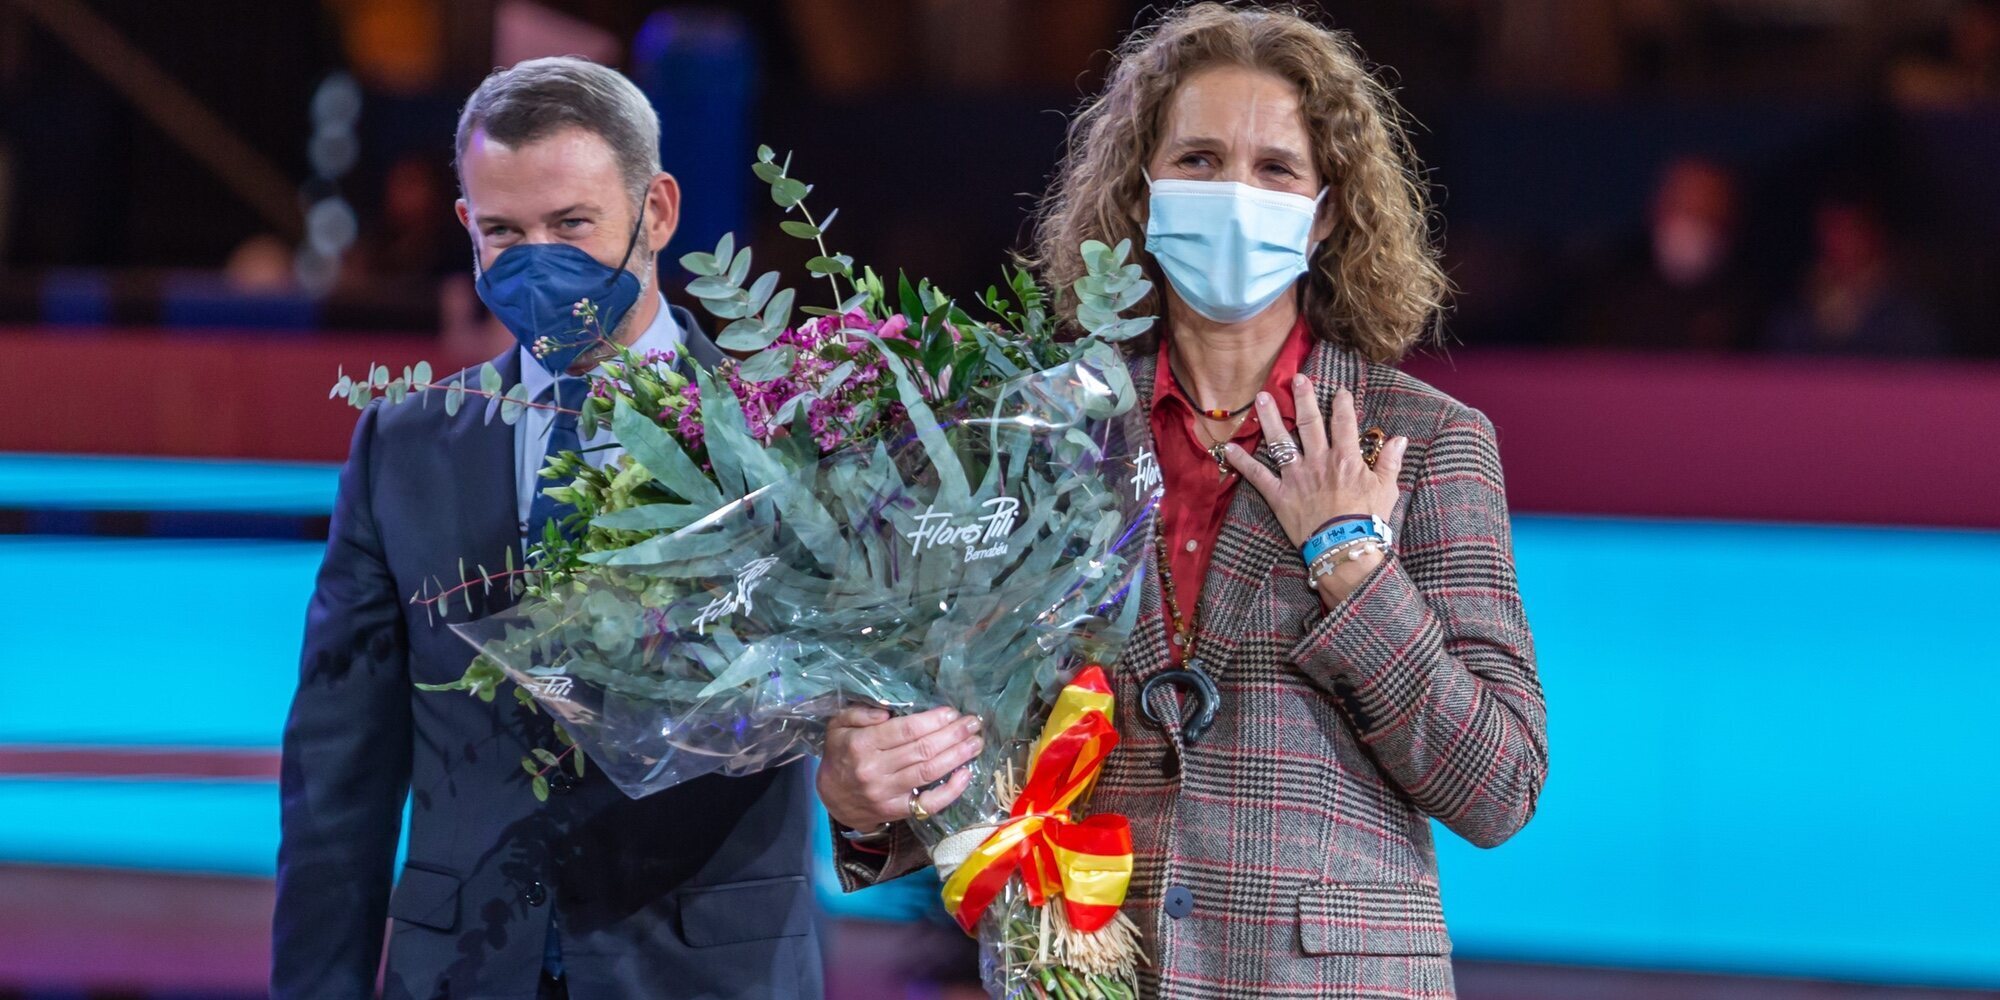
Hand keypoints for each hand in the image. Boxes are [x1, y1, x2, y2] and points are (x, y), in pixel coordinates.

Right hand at [817, 704, 981, 831]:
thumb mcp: (838, 726)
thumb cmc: (841, 755)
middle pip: (923, 749)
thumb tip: (887, 712)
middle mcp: (875, 770)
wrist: (832, 798)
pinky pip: (929, 803)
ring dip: (957, 756)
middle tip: (973, 723)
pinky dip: (951, 790)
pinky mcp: (897, 811)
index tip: (952, 712)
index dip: (933, 720)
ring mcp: (887, 793)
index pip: (906, 730)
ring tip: (976, 743)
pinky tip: (966, 774)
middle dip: (953, 734)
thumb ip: (859, 713)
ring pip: (929, 772)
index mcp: (862, 745)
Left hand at [1224, 377, 1407, 553]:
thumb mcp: (1387, 490)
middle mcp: (1319, 461)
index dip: (1342, 404)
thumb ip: (1390, 462)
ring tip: (1261, 397)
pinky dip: (1242, 462)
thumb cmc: (1367, 521)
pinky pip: (1257, 475)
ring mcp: (1296, 477)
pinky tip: (1229, 448)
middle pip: (1309, 423)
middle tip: (1296, 378)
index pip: (1343, 423)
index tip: (1339, 390)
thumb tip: (1399, 440)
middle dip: (1303, 398)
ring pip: (1280, 441)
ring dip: (1270, 418)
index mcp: (1346, 458)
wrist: (1344, 548)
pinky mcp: (1279, 495)